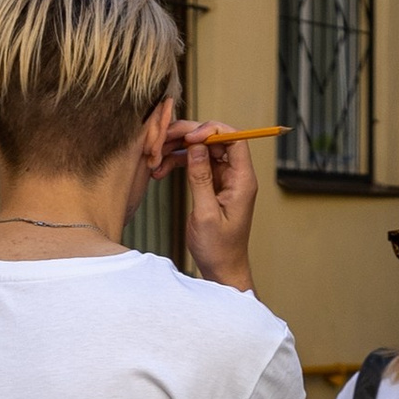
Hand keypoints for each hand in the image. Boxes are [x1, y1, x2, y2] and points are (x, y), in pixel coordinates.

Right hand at [175, 124, 257, 290]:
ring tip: (156, 157)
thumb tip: (197, 147)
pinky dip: (178, 163)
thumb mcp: (206, 214)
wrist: (221, 268)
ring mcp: (224, 179)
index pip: (233, 139)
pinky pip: (195, 164)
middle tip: (163, 140)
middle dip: (188, 137)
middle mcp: (235, 175)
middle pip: (214, 140)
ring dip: (178, 150)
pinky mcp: (212, 185)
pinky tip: (160, 169)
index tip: (188, 137)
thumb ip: (201, 178)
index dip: (211, 131)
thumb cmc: (219, 248)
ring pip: (202, 150)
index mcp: (242, 180)